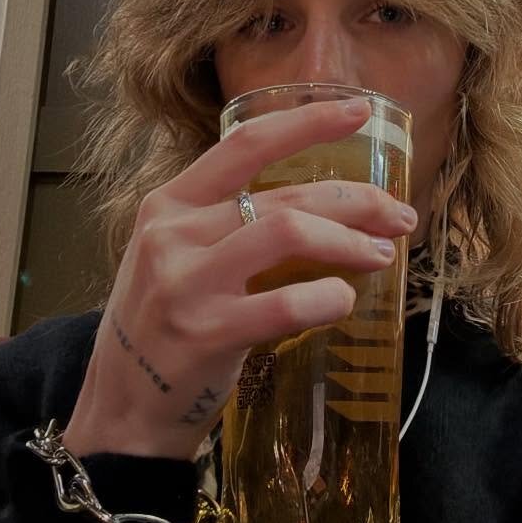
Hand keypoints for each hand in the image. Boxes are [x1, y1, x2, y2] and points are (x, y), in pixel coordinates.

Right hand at [63, 97, 418, 460]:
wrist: (122, 411)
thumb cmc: (163, 330)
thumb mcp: (177, 260)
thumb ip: (227, 227)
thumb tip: (322, 208)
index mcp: (168, 205)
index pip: (246, 144)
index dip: (309, 122)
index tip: (361, 111)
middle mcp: (173, 234)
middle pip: (286, 196)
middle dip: (358, 201)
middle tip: (399, 217)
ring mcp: (186, 283)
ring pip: (290, 234)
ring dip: (351, 242)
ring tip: (381, 255)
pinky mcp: (206, 333)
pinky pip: (286, 303)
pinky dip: (328, 298)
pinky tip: (343, 301)